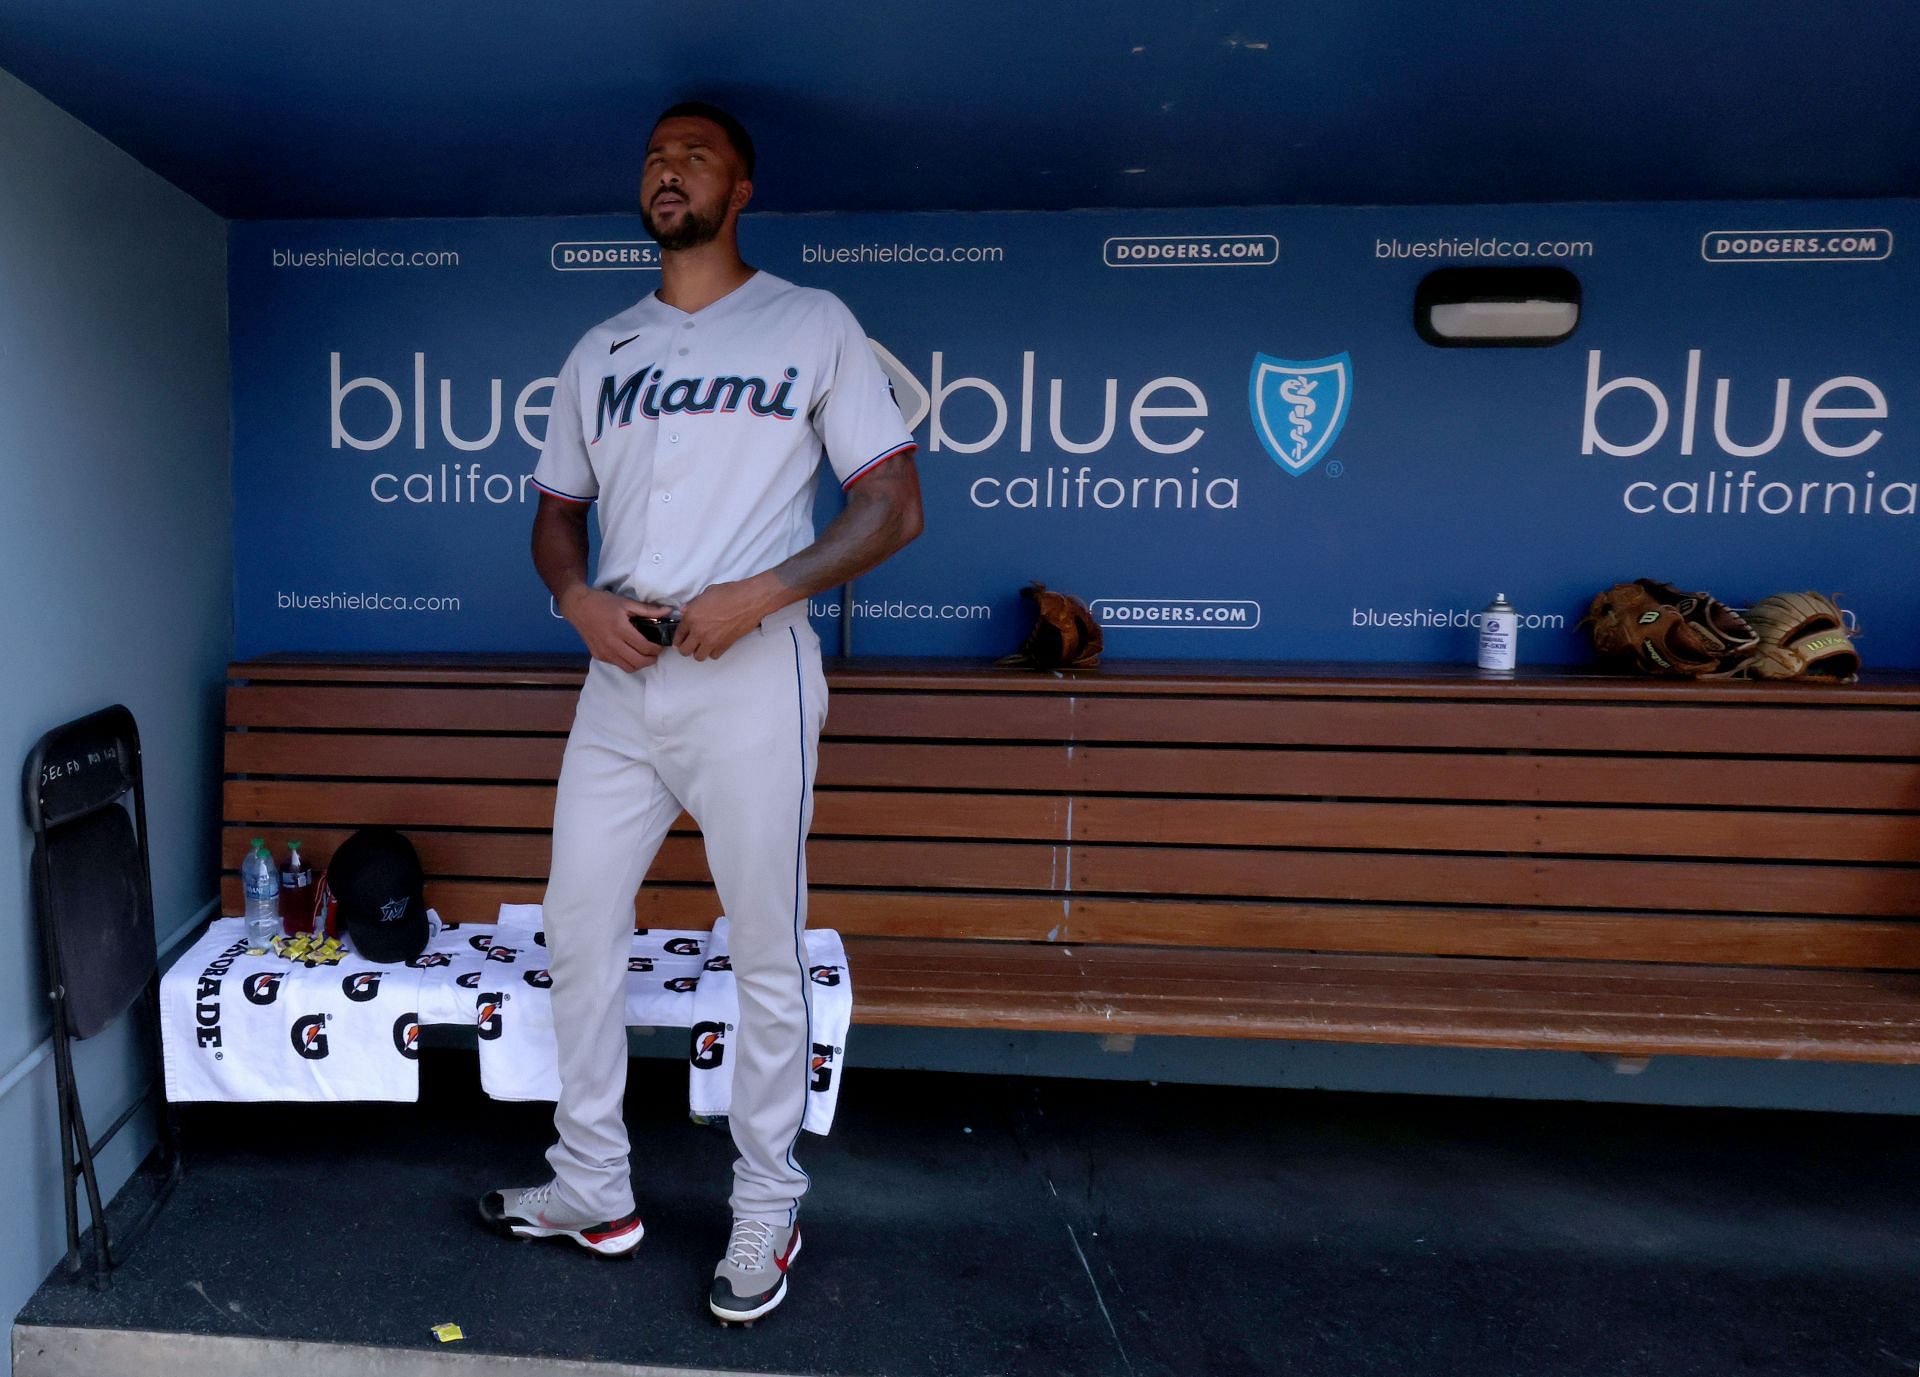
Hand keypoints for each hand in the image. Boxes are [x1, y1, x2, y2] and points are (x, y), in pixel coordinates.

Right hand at [559, 586, 675, 671]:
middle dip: (651, 660)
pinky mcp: (598, 655)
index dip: (656, 649)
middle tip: (655, 653)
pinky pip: (617, 664)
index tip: (660, 645)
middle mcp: (612, 644)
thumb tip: (668, 611)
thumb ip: (648, 610)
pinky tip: (630, 652)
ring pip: (628, 667)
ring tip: (645, 655)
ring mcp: (604, 652)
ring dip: (640, 664)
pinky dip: (627, 662)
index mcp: (620, 629)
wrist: (578, 607)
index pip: (644, 647)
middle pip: (638, 662)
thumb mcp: (626, 603)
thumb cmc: (603, 602)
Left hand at [676, 575, 781, 660]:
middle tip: (689, 644)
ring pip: (698, 657)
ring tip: (702, 646)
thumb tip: (686, 610)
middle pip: (685, 651)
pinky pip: (714, 656)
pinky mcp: (724, 645)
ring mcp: (711, 640)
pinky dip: (713, 652)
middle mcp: (699, 631)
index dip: (678, 638)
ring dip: (699, 652)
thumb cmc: (730, 593)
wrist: (749, 600)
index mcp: (691, 617)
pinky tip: (715, 645)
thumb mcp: (707, 593)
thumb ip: (693, 604)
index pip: (678, 635)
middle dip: (685, 648)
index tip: (680, 640)